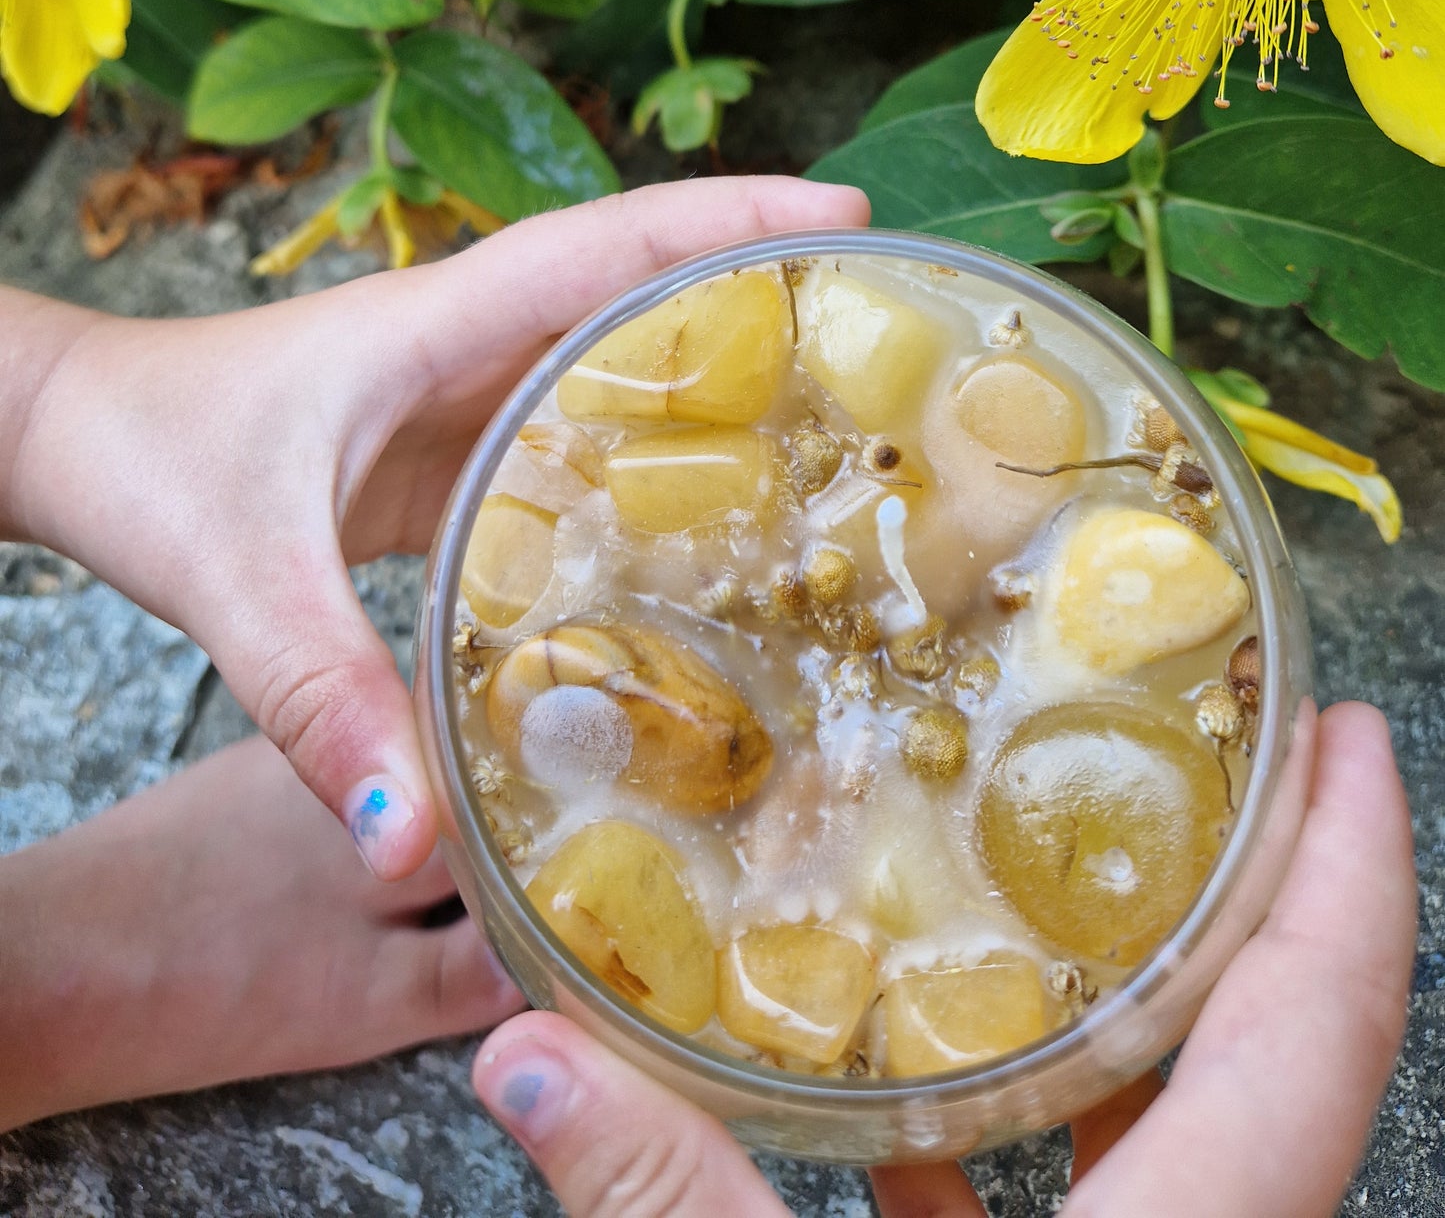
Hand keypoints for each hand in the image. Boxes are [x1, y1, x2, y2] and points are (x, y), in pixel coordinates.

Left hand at [3, 175, 868, 877]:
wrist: (69, 433)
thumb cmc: (146, 456)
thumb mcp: (241, 576)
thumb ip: (324, 700)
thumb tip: (410, 842)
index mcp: (440, 321)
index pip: (612, 243)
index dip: (734, 216)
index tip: (849, 208)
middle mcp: (464, 340)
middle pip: (637, 285)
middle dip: (759, 281)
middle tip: (882, 317)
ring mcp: (453, 392)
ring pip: (605, 357)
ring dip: (710, 364)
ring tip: (833, 414)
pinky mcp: (438, 450)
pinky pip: (562, 431)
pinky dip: (639, 450)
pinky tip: (695, 520)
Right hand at [471, 702, 1415, 1217]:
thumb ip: (666, 1206)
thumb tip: (525, 1049)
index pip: (1322, 1024)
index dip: (1359, 866)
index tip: (1355, 732)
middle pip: (1285, 1053)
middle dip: (1260, 896)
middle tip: (1199, 752)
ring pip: (1198, 1135)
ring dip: (1147, 1015)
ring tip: (1064, 888)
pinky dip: (1039, 1145)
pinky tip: (916, 1127)